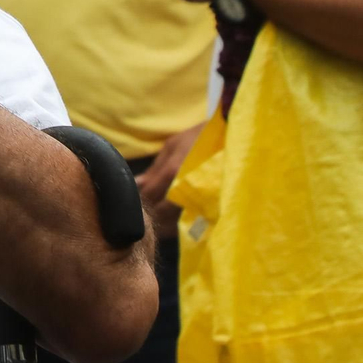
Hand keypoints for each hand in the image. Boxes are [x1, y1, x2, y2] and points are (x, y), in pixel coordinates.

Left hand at [134, 122, 205, 238]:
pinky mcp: (212, 206)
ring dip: (164, 224)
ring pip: (175, 223)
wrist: (232, 137)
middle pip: (160, 213)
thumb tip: (136, 185)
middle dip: (149, 215)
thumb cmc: (198, 138)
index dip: (136, 201)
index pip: (148, 196)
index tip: (130, 203)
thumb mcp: (172, 146)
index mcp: (173, 171)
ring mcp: (200, 199)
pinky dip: (180, 225)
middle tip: (142, 215)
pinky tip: (174, 224)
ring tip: (158, 221)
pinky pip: (192, 223)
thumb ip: (154, 169)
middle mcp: (186, 188)